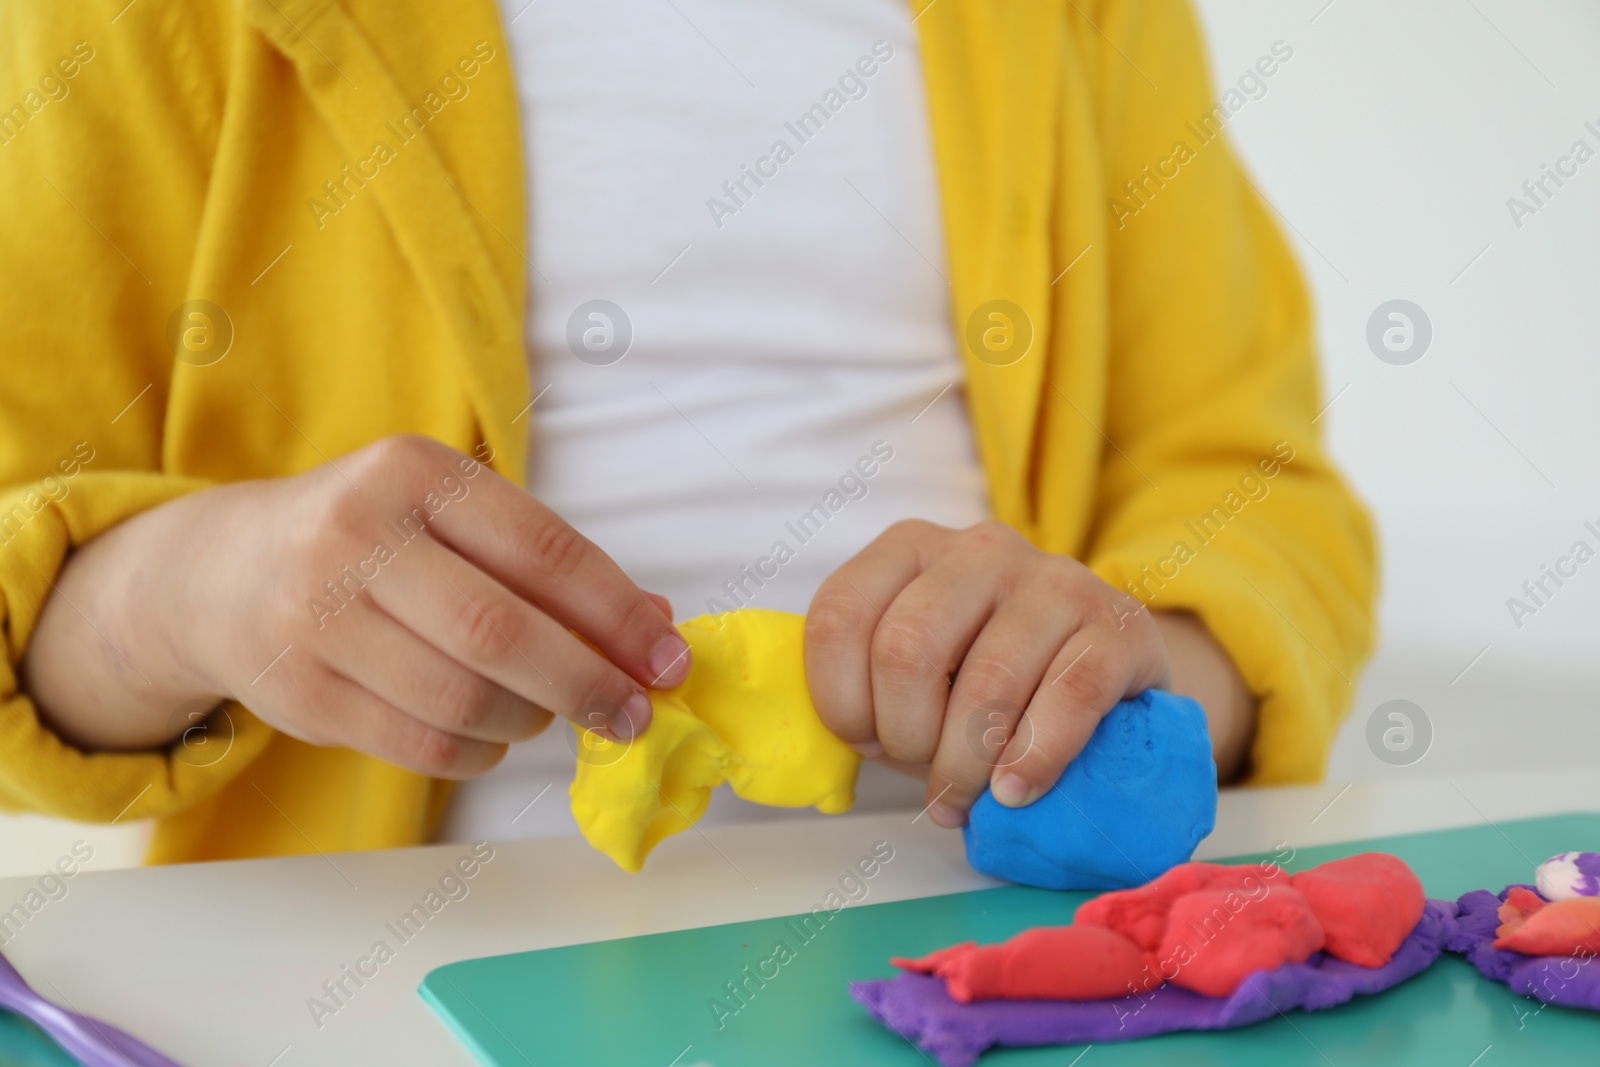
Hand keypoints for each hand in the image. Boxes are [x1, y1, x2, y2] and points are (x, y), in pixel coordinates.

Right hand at [21, 435, 689, 777]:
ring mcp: (318, 618)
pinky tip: (494, 734)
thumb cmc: (371, 539)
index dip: (618, 613)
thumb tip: (656, 625)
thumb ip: (548, 564)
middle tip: (634, 713)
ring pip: (463, 699)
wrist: (221, 574)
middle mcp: (357, 537)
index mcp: (414, 473)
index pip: (543, 549)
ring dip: (530, 719)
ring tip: (546, 710)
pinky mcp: (300, 693)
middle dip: (588, 683)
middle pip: (502, 633)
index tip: (669, 658)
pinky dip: (480, 751)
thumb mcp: (452, 518)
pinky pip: (422, 745)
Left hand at [803, 519, 1169, 826]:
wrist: (1106, 669)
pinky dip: (1033, 758)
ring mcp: (1053, 580)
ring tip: (967, 797)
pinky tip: (1015, 791)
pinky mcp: (1117, 624)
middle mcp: (978, 549)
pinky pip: (1068, 698)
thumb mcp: (916, 670)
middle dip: (905, 734)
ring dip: (966, 764)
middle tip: (925, 771)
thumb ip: (865, 687)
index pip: (839, 617)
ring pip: (987, 680)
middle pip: (906, 648)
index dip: (841, 702)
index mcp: (909, 548)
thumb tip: (832, 748)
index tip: (867, 744)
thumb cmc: (984, 679)